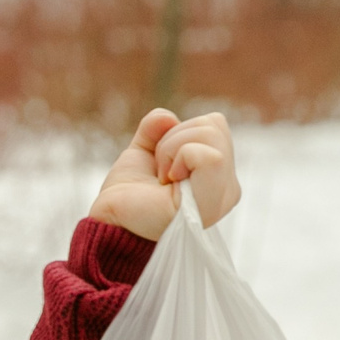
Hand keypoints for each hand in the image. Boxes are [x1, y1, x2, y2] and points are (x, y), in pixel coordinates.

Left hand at [88, 108, 239, 241]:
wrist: (112, 222)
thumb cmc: (128, 196)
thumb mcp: (143, 152)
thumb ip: (156, 129)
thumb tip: (167, 117)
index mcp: (216, 174)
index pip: (214, 125)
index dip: (180, 132)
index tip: (163, 164)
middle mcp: (228, 185)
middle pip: (215, 124)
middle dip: (173, 138)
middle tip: (160, 172)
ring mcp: (224, 194)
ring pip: (211, 133)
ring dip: (172, 148)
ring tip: (163, 178)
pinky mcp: (215, 200)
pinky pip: (208, 154)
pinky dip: (178, 158)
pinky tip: (168, 182)